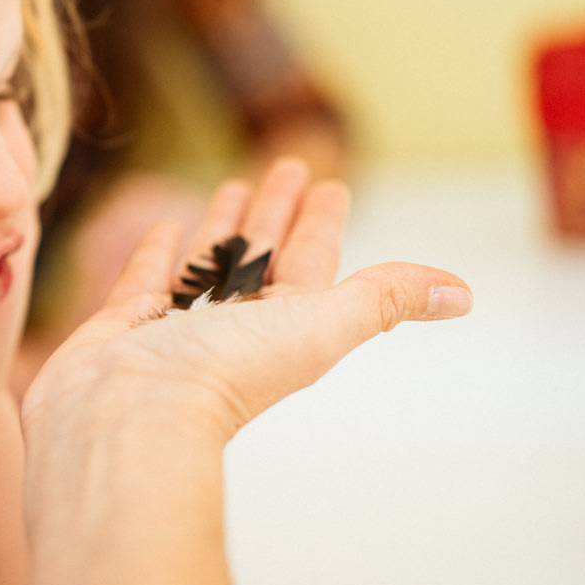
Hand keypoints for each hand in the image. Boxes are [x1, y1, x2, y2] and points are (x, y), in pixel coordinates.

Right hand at [22, 158, 472, 443]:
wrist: (126, 418)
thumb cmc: (222, 377)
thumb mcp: (316, 327)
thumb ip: (382, 300)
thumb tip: (464, 295)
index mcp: (281, 327)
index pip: (310, 262)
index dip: (323, 224)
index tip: (333, 186)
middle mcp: (231, 328)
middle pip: (262, 256)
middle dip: (277, 213)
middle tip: (288, 166)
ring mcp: (174, 329)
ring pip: (207, 264)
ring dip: (223, 225)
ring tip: (233, 186)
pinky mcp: (121, 329)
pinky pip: (145, 282)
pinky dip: (156, 255)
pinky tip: (165, 227)